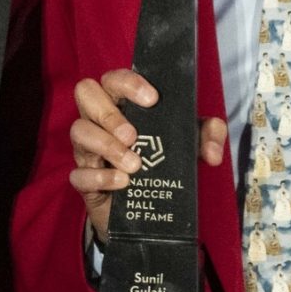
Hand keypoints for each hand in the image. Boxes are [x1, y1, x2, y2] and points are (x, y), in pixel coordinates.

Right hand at [70, 68, 227, 243]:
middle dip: (108, 112)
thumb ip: (208, 137)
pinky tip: (122, 183)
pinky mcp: (85, 181)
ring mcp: (88, 149)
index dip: (128, 82)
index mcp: (123, 103)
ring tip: (134, 164)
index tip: (152, 99)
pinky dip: (99, 177)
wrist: (148, 213)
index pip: (114, 78)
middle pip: (85, 92)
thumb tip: (213, 152)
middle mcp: (100, 120)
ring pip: (79, 130)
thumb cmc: (164, 163)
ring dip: (106, 145)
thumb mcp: (191, 146)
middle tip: (133, 136)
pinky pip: (77, 174)